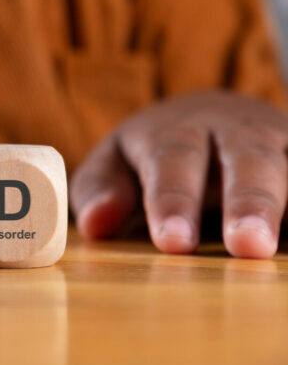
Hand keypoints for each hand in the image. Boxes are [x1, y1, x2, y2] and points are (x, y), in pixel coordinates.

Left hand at [71, 90, 286, 257]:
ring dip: (287, 206)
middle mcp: (234, 129)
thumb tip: (96, 224)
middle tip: (247, 245)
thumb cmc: (149, 154)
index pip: (173, 161)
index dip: (173, 200)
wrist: (207, 116)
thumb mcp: (113, 163)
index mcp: (176, 130)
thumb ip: (99, 190)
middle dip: (249, 201)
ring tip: (281, 248)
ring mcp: (278, 143)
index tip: (173, 242)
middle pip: (247, 159)